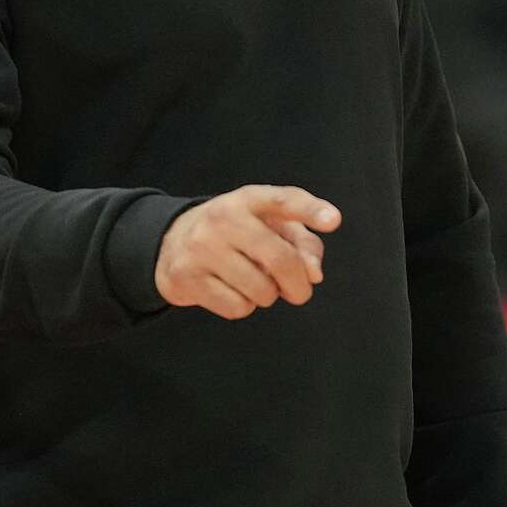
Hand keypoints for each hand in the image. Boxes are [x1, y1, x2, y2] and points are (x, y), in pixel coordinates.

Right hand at [155, 185, 339, 319]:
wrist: (172, 241)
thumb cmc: (238, 234)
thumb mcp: (271, 226)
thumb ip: (304, 245)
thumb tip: (314, 274)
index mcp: (249, 199)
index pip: (284, 200)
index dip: (311, 210)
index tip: (334, 221)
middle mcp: (223, 218)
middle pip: (280, 259)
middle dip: (299, 284)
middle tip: (301, 292)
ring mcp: (201, 247)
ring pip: (261, 289)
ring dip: (268, 295)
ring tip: (256, 282)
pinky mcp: (186, 277)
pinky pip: (237, 307)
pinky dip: (244, 306)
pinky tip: (233, 290)